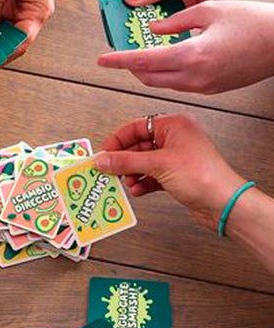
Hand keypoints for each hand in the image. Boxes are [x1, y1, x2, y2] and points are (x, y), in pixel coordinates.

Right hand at [94, 114, 245, 230]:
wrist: (223, 203)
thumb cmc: (204, 176)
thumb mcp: (158, 165)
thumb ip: (126, 161)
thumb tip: (104, 159)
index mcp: (174, 125)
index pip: (136, 126)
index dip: (117, 140)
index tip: (104, 153)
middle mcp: (175, 138)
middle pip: (138, 145)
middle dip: (124, 160)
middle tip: (110, 170)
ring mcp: (176, 158)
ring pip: (143, 162)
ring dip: (132, 173)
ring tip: (126, 182)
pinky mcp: (176, 175)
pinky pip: (151, 176)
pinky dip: (142, 183)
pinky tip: (138, 189)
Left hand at [98, 0, 273, 93]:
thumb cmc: (254, 24)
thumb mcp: (211, 11)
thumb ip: (176, 21)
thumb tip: (154, 30)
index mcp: (192, 56)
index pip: (144, 62)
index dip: (120, 61)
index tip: (103, 60)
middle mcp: (194, 78)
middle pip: (148, 79)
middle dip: (131, 68)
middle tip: (121, 55)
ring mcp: (201, 88)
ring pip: (162, 84)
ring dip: (147, 73)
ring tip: (141, 57)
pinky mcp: (209, 90)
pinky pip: (178, 85)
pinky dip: (165, 76)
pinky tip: (166, 62)